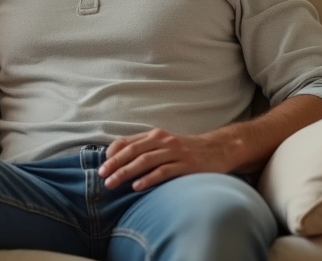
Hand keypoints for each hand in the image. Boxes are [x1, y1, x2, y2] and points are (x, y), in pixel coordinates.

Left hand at [99, 129, 233, 190]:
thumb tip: (119, 159)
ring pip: (145, 161)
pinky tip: (137, 186)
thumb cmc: (187, 150)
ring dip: (126, 172)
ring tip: (113, 183)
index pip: (128, 141)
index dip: (113, 152)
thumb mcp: (165, 144)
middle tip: (102, 176)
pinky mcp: (187, 165)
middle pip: (133, 151)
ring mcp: (176, 152)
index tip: (102, 164)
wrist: (219, 149)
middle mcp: (163, 141)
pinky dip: (149, 179)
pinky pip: (164, 172)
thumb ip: (145, 149)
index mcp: (155, 135)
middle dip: (115, 164)